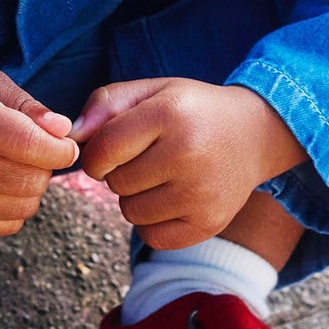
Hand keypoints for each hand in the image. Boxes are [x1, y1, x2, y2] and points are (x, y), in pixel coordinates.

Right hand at [0, 67, 78, 236]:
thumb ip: (27, 104)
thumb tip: (63, 131)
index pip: (30, 144)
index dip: (60, 148)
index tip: (65, 142)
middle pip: (31, 180)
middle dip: (46, 166)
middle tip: (34, 150)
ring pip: (26, 205)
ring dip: (33, 186)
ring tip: (14, 165)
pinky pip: (11, 224)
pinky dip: (16, 206)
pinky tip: (1, 184)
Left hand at [71, 77, 306, 249]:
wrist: (255, 134)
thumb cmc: (191, 111)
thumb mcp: (152, 91)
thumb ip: (106, 103)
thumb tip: (73, 135)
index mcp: (169, 114)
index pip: (104, 148)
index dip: (95, 154)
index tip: (109, 150)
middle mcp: (187, 154)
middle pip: (115, 182)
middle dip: (119, 172)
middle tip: (146, 158)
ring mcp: (201, 193)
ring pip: (130, 212)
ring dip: (135, 197)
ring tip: (161, 176)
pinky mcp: (209, 223)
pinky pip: (152, 237)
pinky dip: (152, 222)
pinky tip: (171, 198)